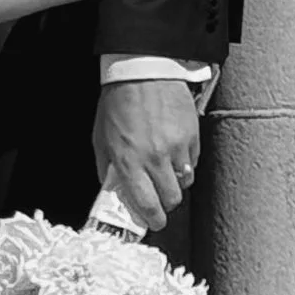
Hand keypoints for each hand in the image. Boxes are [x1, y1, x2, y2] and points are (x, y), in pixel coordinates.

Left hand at [95, 73, 201, 231]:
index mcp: (129, 160)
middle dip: (166, 204)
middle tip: (160, 200)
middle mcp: (155, 158)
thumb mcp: (100, 137)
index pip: (146, 202)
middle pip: (171, 198)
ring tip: (165, 173)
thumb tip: (111, 188)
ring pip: (185, 182)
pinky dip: (185, 164)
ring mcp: (177, 147)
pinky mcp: (192, 136)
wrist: (142, 71)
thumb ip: (106, 166)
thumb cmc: (117, 103)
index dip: (152, 219)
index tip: (154, 223)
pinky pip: (193, 162)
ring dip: (176, 183)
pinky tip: (174, 154)